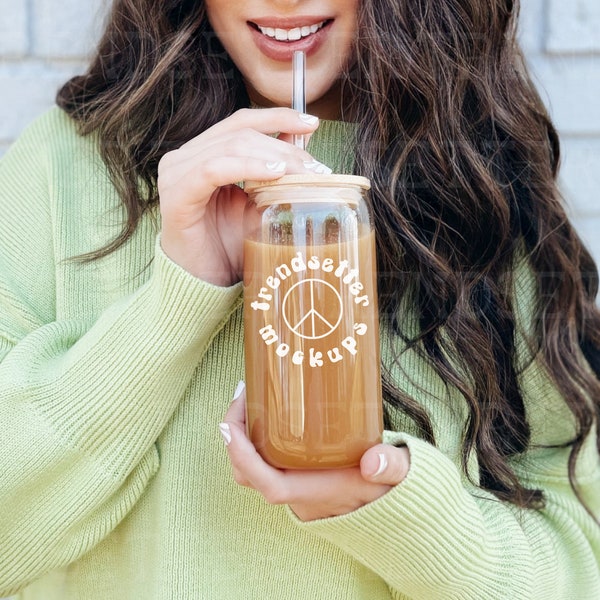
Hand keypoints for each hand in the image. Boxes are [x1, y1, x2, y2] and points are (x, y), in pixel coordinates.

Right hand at [157, 108, 326, 285]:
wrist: (203, 284)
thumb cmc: (228, 246)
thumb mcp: (258, 204)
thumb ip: (274, 174)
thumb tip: (305, 146)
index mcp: (201, 154)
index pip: (241, 122)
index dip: (277, 117)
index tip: (311, 124)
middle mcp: (184, 158)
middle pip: (239, 132)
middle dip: (282, 144)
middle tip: (314, 166)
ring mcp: (176, 174)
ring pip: (231, 146)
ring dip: (272, 156)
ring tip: (302, 172)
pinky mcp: (177, 195)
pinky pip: (213, 170)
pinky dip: (247, 167)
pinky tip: (274, 175)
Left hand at [219, 383, 410, 521]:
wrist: (393, 504)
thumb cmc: (390, 488)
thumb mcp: (397, 473)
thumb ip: (391, 466)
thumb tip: (373, 461)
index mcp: (314, 493)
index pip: (266, 483)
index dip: (242, 456)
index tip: (230, 424)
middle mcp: (298, 493)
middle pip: (249, 473)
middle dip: (235, 436)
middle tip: (244, 394)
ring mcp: (295, 486)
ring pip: (254, 466)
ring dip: (245, 434)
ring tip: (254, 396)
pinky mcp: (298, 476)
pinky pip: (266, 459)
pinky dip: (259, 437)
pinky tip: (271, 409)